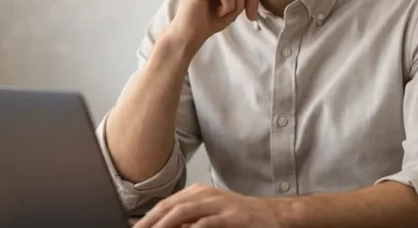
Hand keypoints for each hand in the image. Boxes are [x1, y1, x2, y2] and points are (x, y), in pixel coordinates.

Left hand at [133, 184, 282, 227]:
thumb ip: (183, 220)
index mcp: (196, 193)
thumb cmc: (237, 217)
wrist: (271, 215)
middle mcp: (205, 195)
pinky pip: (210, 221)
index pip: (164, 205)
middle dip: (150, 222)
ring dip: (165, 224)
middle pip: (170, 207)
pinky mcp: (234, 216)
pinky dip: (195, 227)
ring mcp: (220, 204)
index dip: (146, 219)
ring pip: (185, 211)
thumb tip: (154, 224)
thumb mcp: (207, 215)